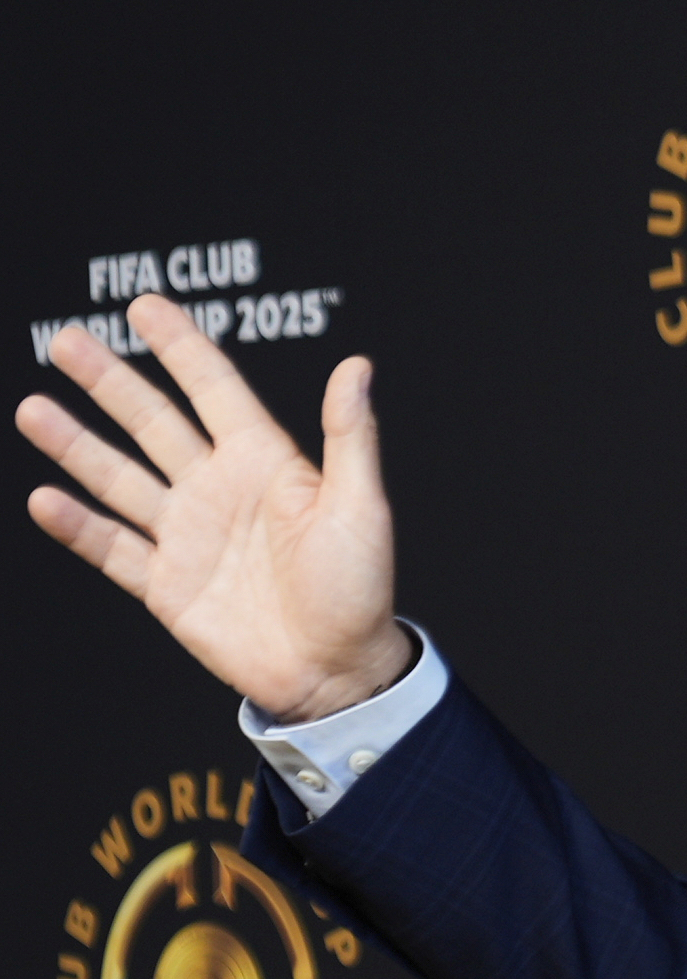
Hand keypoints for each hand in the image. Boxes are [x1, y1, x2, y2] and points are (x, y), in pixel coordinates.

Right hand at [18, 294, 406, 723]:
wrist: (338, 673)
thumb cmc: (361, 591)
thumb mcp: (361, 508)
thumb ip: (351, 437)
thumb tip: (357, 367)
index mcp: (266, 463)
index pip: (215, 390)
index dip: (181, 347)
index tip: (146, 305)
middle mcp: (218, 490)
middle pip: (154, 422)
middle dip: (111, 381)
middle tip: (67, 339)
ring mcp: (187, 536)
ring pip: (119, 478)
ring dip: (76, 445)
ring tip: (33, 408)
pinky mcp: (166, 585)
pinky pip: (112, 548)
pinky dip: (78, 525)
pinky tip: (44, 498)